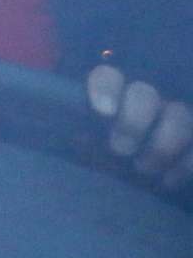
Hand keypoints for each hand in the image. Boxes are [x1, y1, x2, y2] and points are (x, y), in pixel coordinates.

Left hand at [87, 65, 192, 192]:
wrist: (148, 169)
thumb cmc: (111, 149)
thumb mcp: (93, 141)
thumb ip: (83, 134)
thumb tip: (75, 137)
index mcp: (115, 90)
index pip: (107, 77)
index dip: (106, 89)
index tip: (104, 112)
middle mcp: (149, 94)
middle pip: (144, 95)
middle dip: (132, 123)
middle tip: (121, 149)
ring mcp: (179, 112)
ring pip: (178, 117)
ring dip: (161, 146)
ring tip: (143, 168)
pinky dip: (185, 164)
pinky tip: (168, 180)